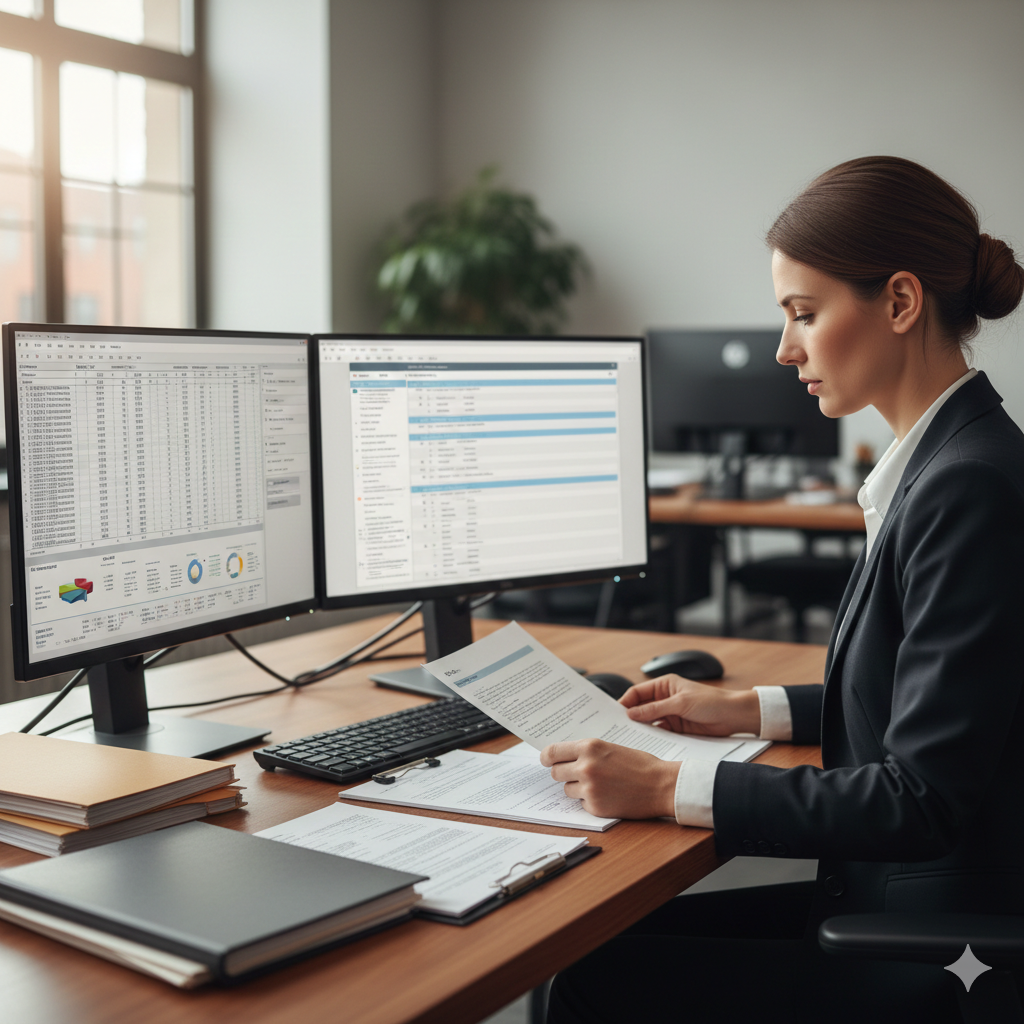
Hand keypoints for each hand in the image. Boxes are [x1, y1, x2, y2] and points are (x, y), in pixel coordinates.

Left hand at [540, 739, 678, 818]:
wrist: (662, 785)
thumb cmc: (640, 764)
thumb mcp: (611, 748)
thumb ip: (587, 752)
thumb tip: (564, 756)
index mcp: (589, 747)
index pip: (552, 752)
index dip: (546, 758)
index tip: (546, 760)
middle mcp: (585, 766)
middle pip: (555, 772)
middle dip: (564, 774)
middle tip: (577, 774)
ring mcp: (589, 788)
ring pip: (567, 789)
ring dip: (578, 788)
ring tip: (600, 784)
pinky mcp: (595, 807)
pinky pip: (581, 804)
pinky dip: (590, 801)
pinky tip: (608, 795)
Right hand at [619, 676, 759, 735]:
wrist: (733, 716)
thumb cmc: (711, 701)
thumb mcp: (680, 703)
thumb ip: (655, 709)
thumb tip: (632, 713)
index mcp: (664, 685)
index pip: (637, 693)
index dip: (625, 702)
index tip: (614, 713)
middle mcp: (664, 699)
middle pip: (641, 708)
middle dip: (630, 717)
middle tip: (617, 727)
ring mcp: (669, 714)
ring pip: (648, 722)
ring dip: (640, 729)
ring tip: (628, 738)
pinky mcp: (676, 729)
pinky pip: (659, 733)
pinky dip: (652, 738)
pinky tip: (645, 744)